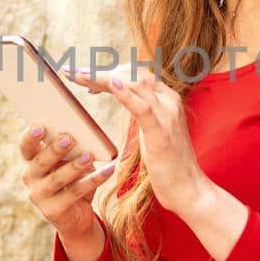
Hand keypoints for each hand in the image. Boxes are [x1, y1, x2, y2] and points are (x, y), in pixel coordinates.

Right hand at [18, 124, 117, 237]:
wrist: (75, 217)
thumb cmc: (71, 180)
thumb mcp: (67, 163)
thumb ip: (69, 151)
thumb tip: (84, 139)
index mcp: (30, 161)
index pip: (25, 147)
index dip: (30, 137)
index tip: (40, 127)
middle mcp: (30, 178)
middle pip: (40, 162)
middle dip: (54, 150)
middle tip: (69, 139)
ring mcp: (40, 196)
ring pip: (58, 179)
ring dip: (74, 166)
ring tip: (89, 156)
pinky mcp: (55, 210)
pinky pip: (76, 192)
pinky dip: (94, 180)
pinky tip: (108, 170)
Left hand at [62, 65, 214, 215]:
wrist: (188, 190)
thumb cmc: (168, 164)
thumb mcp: (153, 130)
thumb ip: (143, 111)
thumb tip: (123, 98)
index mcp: (167, 99)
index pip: (135, 74)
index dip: (109, 72)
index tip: (85, 78)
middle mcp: (169, 101)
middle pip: (132, 74)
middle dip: (100, 70)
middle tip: (71, 72)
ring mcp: (167, 115)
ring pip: (135, 84)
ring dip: (102, 77)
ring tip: (78, 75)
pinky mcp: (161, 134)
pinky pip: (143, 108)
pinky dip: (125, 94)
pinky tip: (108, 84)